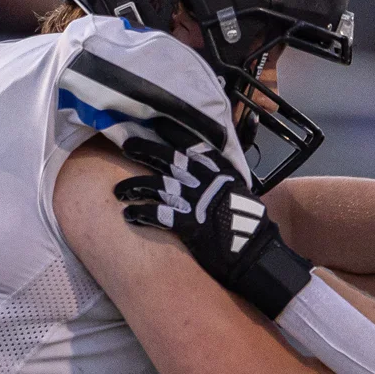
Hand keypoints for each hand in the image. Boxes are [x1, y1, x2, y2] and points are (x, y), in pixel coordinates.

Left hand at [116, 129, 312, 318]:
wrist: (256, 252)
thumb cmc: (248, 223)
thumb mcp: (237, 191)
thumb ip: (218, 177)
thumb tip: (203, 168)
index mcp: (219, 170)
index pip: (191, 143)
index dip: (170, 131)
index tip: (153, 121)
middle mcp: (205, 181)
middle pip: (168, 158)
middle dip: (144, 149)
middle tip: (125, 146)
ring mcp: (196, 202)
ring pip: (157, 185)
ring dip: (134, 186)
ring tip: (119, 191)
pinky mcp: (189, 226)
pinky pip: (157, 215)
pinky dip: (140, 213)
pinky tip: (128, 214)